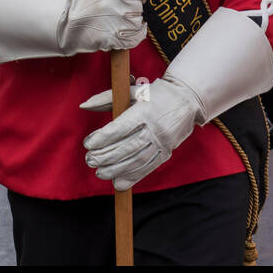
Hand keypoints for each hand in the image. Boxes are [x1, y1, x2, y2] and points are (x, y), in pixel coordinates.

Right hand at [59, 0, 153, 53]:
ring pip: (138, 22)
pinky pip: (137, 38)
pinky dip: (136, 36)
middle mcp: (118, 5)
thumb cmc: (86, 3)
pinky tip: (127, 32)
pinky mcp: (116, 39)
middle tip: (118, 12)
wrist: (69, 25)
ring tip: (119, 22)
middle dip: (131, 10)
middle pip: (138, 7)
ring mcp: (118, 23)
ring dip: (132, 23)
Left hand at [81, 75, 200, 189]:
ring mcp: (163, 142)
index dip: (103, 137)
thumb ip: (106, 98)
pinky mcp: (167, 152)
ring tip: (99, 172)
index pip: (122, 127)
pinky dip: (132, 177)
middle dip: (106, 156)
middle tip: (89, 160)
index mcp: (146, 110)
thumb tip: (83, 106)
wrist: (188, 99)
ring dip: (116, 169)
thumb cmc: (156, 93)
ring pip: (137, 160)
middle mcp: (156, 127)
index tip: (88, 143)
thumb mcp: (133, 91)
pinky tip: (117, 182)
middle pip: (128, 147)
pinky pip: (148, 168)